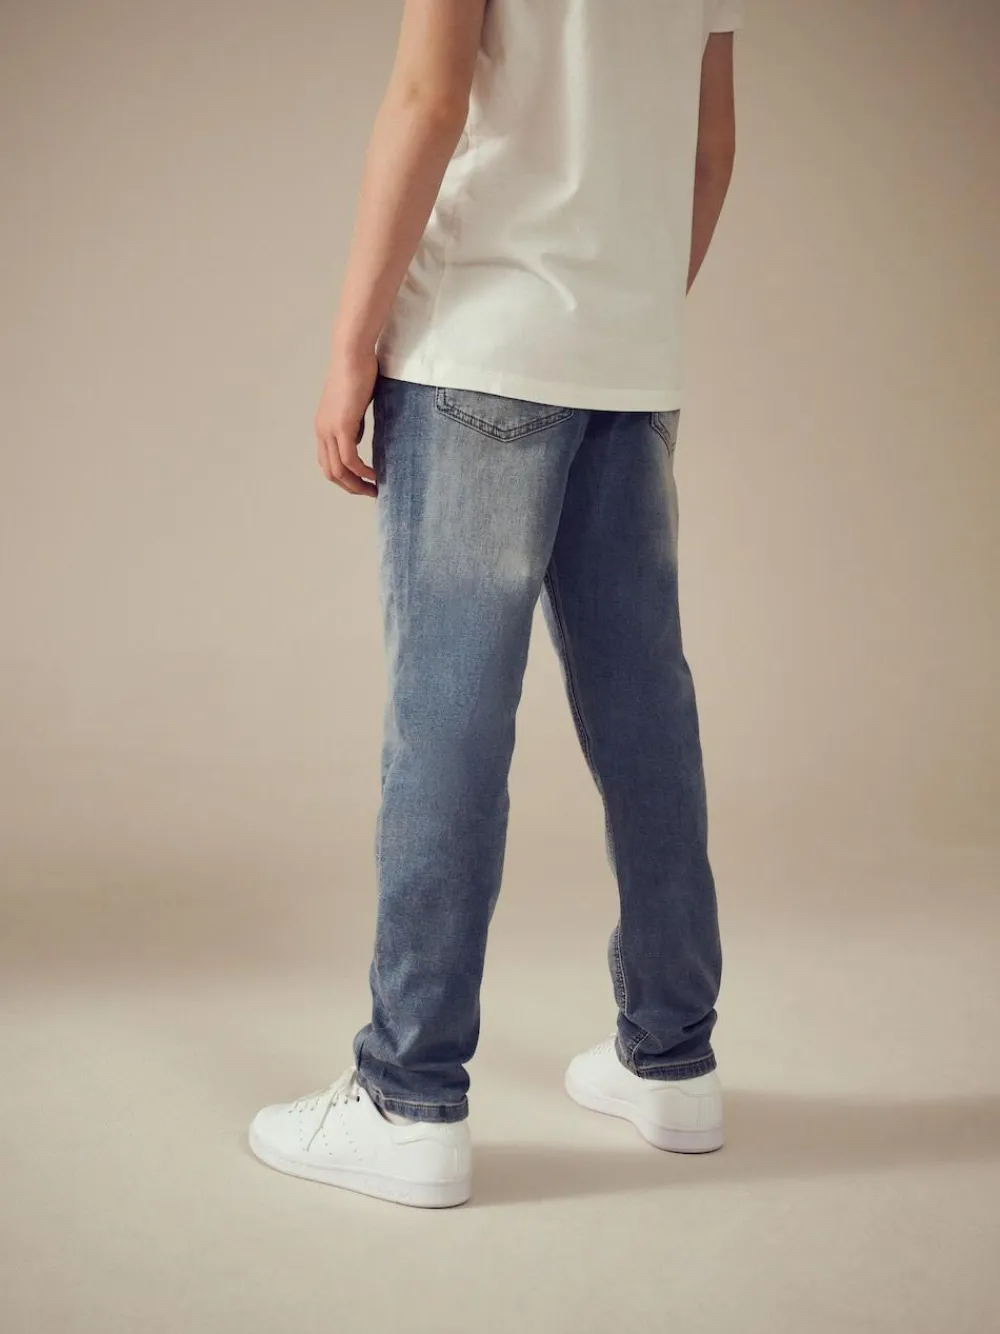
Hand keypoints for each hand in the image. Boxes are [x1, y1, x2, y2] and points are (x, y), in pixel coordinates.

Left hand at [314, 346, 378, 496]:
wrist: (352, 353)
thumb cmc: (357, 372)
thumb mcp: (354, 405)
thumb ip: (354, 423)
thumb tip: (358, 439)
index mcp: (323, 426)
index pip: (328, 462)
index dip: (345, 478)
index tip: (363, 483)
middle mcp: (322, 431)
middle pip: (331, 472)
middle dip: (351, 487)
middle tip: (370, 492)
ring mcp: (330, 429)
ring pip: (338, 470)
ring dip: (357, 484)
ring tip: (375, 489)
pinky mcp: (342, 426)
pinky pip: (350, 459)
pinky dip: (362, 472)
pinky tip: (375, 475)